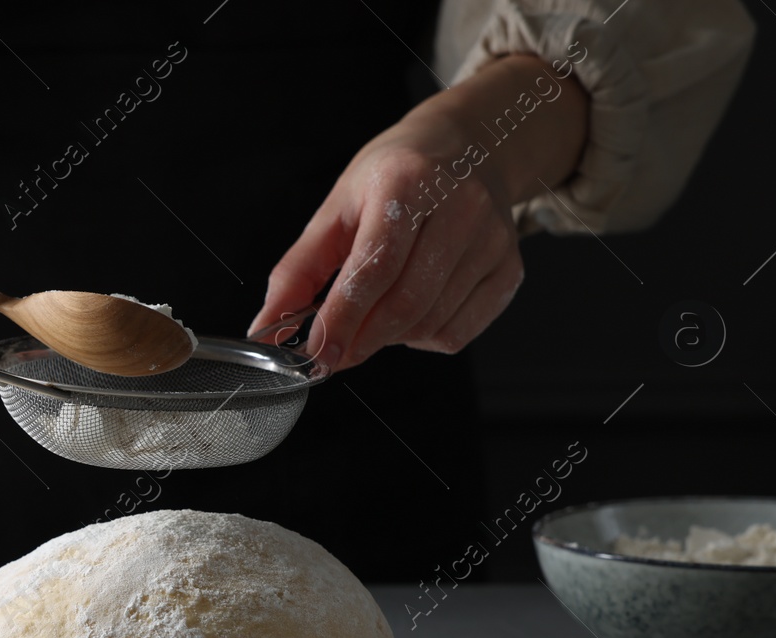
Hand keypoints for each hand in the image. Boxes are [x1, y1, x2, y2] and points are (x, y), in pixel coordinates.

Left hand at [249, 55, 586, 370]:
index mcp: (408, 182)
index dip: (343, 317)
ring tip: (373, 315)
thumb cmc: (397, 175)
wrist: (468, 147)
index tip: (318, 352)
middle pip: (406, 302)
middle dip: (362, 339)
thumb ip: (299, 269)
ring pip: (430, 322)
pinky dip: (422, 337)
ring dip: (389, 337)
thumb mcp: (339, 206)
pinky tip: (410, 312)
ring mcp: (492, 240)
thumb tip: (266, 325)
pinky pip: (458, 332)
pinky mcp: (509, 268)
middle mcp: (460, 207)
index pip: (376, 265)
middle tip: (334, 352)